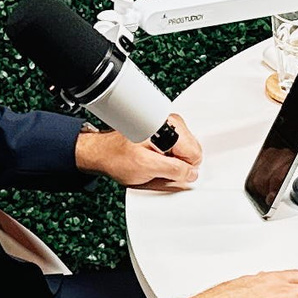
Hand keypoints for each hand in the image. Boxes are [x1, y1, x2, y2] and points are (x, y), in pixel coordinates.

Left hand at [75, 115, 200, 190]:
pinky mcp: (165, 131)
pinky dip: (168, 157)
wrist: (102, 152)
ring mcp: (169, 126)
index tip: (169, 172)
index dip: (183, 169)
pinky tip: (153, 156)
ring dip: (173, 161)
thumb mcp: (147, 168)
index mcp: (169, 128)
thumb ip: (173, 170)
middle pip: (192, 152)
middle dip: (179, 164)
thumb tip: (190, 173)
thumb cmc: (118, 158)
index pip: (195, 154)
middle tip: (158, 166)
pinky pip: (177, 150)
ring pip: (185, 152)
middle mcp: (171, 123)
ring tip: (153, 160)